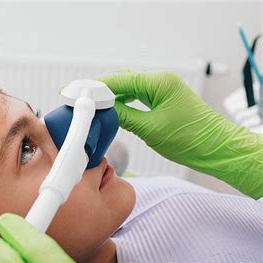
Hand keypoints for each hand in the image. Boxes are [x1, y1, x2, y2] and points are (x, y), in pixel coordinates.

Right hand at [97, 70, 262, 198]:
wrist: (216, 149)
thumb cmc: (191, 139)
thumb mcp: (150, 129)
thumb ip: (124, 116)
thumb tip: (103, 110)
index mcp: (160, 83)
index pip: (120, 80)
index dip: (97, 86)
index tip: (79, 92)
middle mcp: (161, 81)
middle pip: (123, 79)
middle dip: (101, 89)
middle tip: (81, 98)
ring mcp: (163, 89)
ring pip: (129, 87)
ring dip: (111, 95)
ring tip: (93, 105)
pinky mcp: (163, 99)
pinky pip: (137, 95)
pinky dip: (122, 101)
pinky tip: (111, 109)